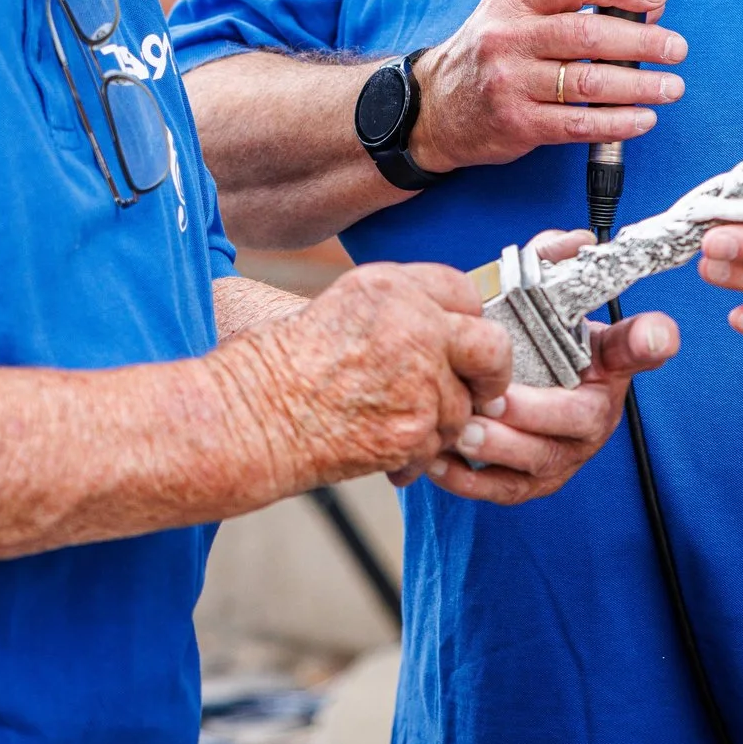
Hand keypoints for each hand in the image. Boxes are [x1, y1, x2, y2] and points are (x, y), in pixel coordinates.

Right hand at [224, 261, 514, 490]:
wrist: (251, 416)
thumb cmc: (280, 366)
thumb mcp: (340, 309)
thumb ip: (398, 312)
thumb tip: (449, 335)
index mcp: (390, 287)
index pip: (462, 291)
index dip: (466, 321)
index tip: (463, 343)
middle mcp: (412, 325)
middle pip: (491, 347)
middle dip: (490, 375)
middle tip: (480, 391)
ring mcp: (419, 379)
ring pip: (462, 408)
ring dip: (436, 423)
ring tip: (388, 423)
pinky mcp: (415, 429)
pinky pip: (436, 447)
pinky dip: (413, 457)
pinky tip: (379, 448)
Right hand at [407, 0, 686, 174]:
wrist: (435, 107)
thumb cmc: (489, 56)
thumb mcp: (514, 16)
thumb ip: (567, 9)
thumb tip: (641, 13)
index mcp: (512, 1)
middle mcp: (508, 38)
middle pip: (587, 35)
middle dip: (642, 42)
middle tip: (675, 49)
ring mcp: (510, 82)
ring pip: (588, 83)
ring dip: (640, 85)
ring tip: (670, 87)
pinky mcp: (517, 123)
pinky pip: (578, 125)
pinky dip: (617, 123)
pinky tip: (642, 119)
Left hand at [409, 229, 679, 501]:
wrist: (501, 384)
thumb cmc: (527, 343)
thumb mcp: (540, 301)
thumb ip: (553, 266)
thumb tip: (574, 240)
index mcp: (605, 366)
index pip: (636, 348)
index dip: (647, 341)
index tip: (653, 334)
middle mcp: (593, 414)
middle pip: (576, 422)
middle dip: (532, 414)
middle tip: (492, 398)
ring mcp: (564, 454)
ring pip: (538, 462)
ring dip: (498, 448)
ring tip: (461, 430)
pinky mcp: (530, 482)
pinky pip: (503, 489)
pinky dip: (471, 480)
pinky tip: (440, 461)